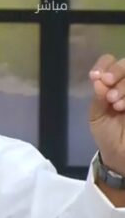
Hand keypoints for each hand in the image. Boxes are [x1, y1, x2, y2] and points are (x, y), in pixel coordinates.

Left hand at [89, 54, 124, 173]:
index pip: (110, 61)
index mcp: (112, 84)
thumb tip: (98, 81)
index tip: (95, 77)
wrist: (121, 155)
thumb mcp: (97, 117)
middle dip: (118, 72)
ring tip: (116, 104)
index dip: (105, 65)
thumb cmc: (108, 134)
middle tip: (108, 90)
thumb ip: (98, 99)